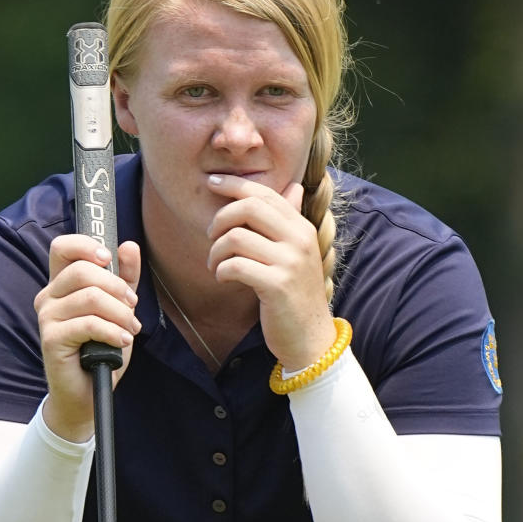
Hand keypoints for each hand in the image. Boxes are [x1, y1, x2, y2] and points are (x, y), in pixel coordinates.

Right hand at [34, 236, 141, 439]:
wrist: (90, 392)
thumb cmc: (101, 350)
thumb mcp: (119, 310)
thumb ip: (125, 279)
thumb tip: (129, 246)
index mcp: (61, 284)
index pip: (63, 247)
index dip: (87, 246)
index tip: (109, 260)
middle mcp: (49, 296)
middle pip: (83, 270)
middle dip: (118, 289)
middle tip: (132, 309)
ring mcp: (47, 317)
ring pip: (91, 297)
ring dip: (120, 314)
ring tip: (129, 330)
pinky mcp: (52, 338)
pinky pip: (89, 324)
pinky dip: (113, 332)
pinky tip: (121, 341)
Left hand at [206, 174, 334, 371]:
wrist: (311, 338)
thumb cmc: (296, 295)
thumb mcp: (297, 253)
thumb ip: (289, 222)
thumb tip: (294, 187)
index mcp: (301, 227)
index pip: (264, 193)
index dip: (234, 184)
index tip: (211, 183)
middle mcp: (299, 239)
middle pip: (249, 207)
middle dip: (220, 218)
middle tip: (211, 237)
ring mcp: (290, 262)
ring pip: (236, 237)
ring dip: (215, 252)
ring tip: (215, 266)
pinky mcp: (277, 285)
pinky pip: (235, 266)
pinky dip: (221, 271)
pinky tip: (223, 279)